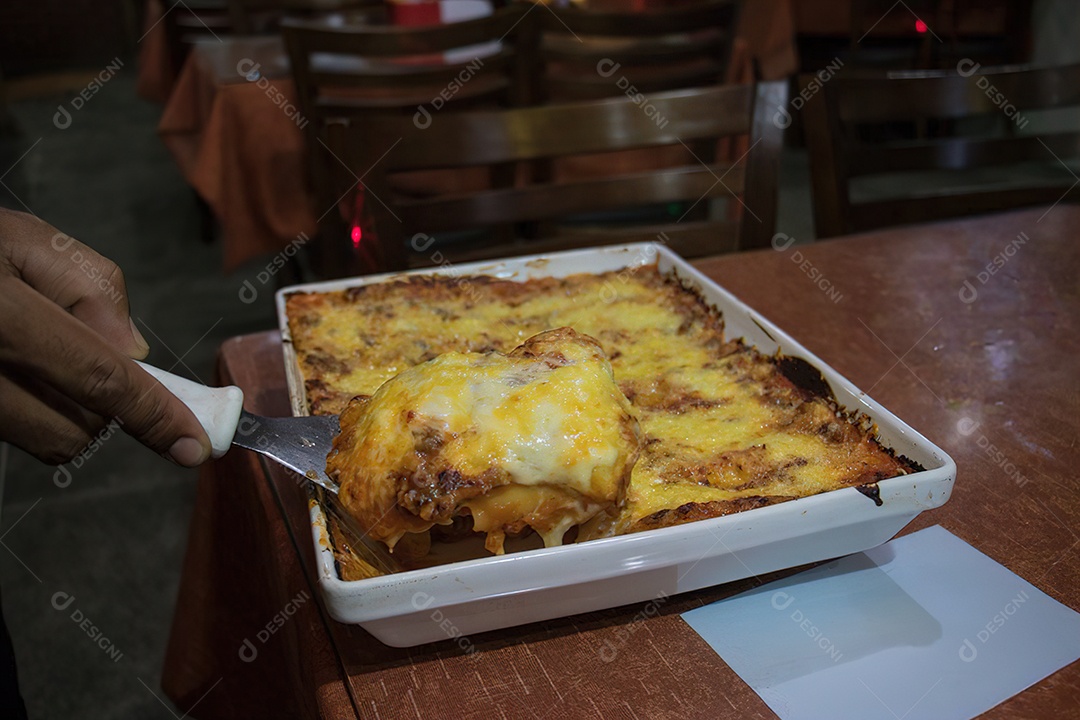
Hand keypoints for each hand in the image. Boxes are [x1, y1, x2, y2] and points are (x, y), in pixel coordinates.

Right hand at [0, 208, 210, 466]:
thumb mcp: (24, 239)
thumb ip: (91, 289)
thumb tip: (133, 353)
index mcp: (1, 318)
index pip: (98, 377)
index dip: (153, 415)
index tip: (194, 447)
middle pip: (75, 428)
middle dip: (102, 405)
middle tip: (79, 353)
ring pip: (43, 440)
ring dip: (64, 410)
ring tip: (32, 353)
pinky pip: (10, 433)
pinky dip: (29, 411)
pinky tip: (12, 367)